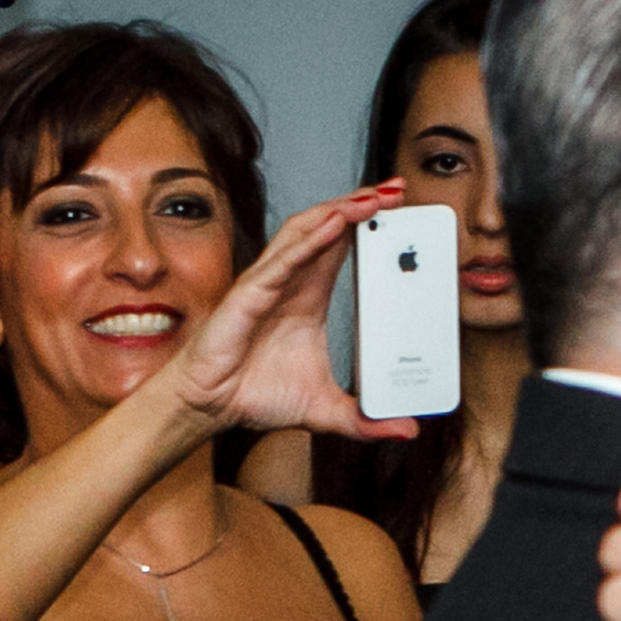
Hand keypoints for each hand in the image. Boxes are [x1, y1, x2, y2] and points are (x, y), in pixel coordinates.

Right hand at [156, 184, 414, 448]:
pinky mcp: (248, 296)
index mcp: (309, 298)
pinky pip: (282, 261)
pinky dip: (309, 241)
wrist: (212, 408)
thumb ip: (366, 419)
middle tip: (397, 189)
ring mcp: (268, 285)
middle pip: (328, 228)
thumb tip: (408, 431)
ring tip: (373, 198)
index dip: (369, 224)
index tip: (401, 210)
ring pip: (306, 234)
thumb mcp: (327, 410)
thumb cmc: (256, 395)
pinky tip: (334, 224)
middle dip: (361, 204)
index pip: (343, 247)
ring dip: (340, 211)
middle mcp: (290, 283)